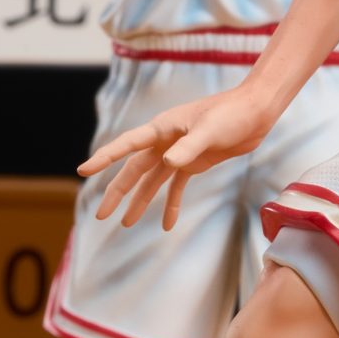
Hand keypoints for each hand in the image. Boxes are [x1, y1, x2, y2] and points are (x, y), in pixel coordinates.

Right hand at [78, 85, 283, 230]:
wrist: (255, 112)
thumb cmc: (231, 113)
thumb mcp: (209, 130)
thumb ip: (188, 147)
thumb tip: (166, 163)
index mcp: (162, 128)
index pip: (126, 145)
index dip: (104, 158)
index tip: (83, 171)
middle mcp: (164, 141)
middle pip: (134, 169)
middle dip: (117, 192)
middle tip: (101, 215)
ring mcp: (178, 153)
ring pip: (152, 181)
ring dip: (140, 201)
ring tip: (125, 223)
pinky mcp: (194, 163)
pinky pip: (177, 187)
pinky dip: (172, 205)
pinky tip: (167, 225)